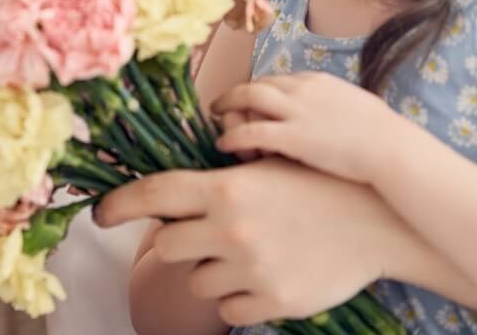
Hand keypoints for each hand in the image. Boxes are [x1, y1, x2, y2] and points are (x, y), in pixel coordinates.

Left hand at [97, 160, 401, 326]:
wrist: (377, 221)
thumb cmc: (319, 184)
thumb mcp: (266, 166)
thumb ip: (218, 181)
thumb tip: (168, 193)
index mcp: (226, 187)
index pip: (153, 195)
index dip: (117, 205)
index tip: (99, 215)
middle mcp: (231, 228)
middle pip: (166, 245)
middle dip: (179, 241)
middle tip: (208, 234)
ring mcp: (250, 268)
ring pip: (196, 280)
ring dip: (211, 270)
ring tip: (249, 252)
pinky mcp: (271, 301)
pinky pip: (225, 309)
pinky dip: (235, 297)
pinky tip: (262, 277)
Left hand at [213, 73, 409, 183]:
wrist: (393, 150)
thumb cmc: (384, 137)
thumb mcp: (357, 108)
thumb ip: (336, 107)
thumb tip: (331, 115)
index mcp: (318, 81)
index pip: (278, 80)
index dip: (260, 92)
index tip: (249, 103)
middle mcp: (303, 89)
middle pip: (257, 83)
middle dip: (235, 93)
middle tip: (219, 103)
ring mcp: (296, 111)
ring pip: (247, 98)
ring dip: (226, 106)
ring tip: (214, 117)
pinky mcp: (292, 137)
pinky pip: (250, 132)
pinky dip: (232, 136)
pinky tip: (222, 145)